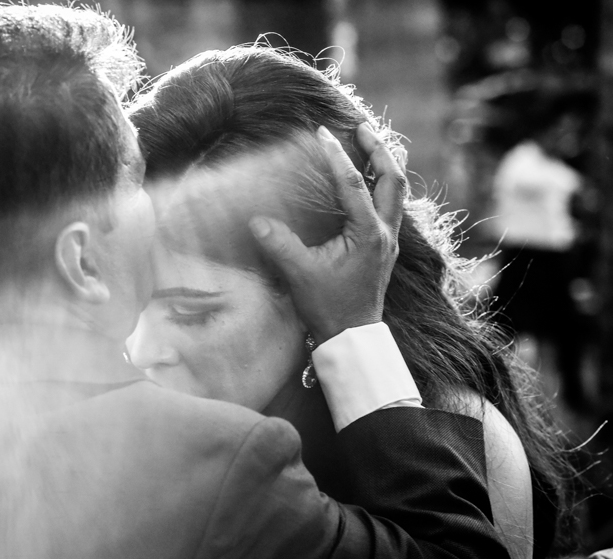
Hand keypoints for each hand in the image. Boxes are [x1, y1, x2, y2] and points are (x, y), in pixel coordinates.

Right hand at [249, 122, 405, 343]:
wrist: (351, 338)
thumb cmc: (328, 308)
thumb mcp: (299, 275)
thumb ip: (279, 244)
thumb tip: (256, 220)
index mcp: (367, 234)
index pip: (353, 184)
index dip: (336, 156)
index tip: (322, 133)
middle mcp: (384, 234)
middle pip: (392, 180)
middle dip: (379, 150)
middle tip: (361, 128)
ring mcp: (387, 242)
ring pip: (395, 193)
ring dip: (384, 166)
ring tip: (369, 146)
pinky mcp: (383, 250)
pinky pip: (389, 208)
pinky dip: (381, 188)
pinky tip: (367, 185)